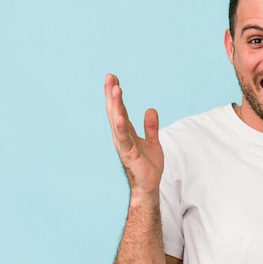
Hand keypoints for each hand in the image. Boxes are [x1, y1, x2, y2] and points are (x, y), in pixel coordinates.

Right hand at [104, 73, 163, 195]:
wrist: (149, 187)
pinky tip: (119, 117)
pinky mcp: (129, 154)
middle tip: (110, 76)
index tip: (114, 78)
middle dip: (111, 94)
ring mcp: (124, 145)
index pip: (120, 109)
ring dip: (116, 105)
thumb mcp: (153, 142)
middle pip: (115, 111)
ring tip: (114, 89)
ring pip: (117, 121)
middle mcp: (122, 136)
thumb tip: (150, 110)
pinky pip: (124, 139)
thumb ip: (151, 127)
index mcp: (127, 132)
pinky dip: (121, 128)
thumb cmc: (148, 166)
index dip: (117, 95)